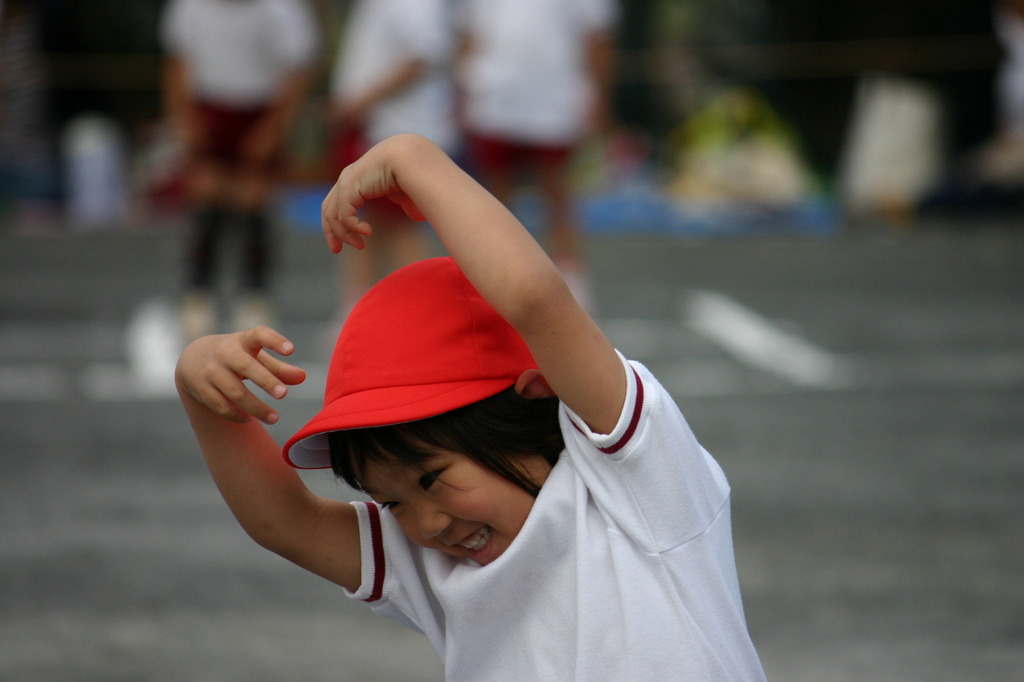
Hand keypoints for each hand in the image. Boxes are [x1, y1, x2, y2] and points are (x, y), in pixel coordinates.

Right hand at [176, 326, 305, 424]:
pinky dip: (236, 414)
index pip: (259, 335)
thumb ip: (279, 367)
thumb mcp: (255, 356)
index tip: (291, 350)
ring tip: (274, 418)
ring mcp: (211, 371)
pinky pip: (221, 405)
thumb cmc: (235, 356)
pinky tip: (249, 419)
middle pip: (246, 366)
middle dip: (266, 381)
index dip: (275, 341)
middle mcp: (226, 353)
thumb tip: (303, 378)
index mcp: (243, 341)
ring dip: (256, 407)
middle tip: (283, 394)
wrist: (192, 359)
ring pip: (235, 392)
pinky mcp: (201, 388)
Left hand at [321, 135, 425, 253]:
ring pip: (333, 216)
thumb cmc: (416, 172)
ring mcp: (346, 181)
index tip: (348, 242)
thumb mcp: (409, 192)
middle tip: (337, 250)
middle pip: (328, 210)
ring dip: (345, 235)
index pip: (339, 203)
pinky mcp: (349, 187)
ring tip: (361, 246)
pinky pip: (344, 215)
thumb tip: (416, 216)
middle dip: (332, 232)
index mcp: (358, 178)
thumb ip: (407, 204)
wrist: (414, 159)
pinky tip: (368, 232)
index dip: (339, 224)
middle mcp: (348, 178)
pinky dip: (353, 227)